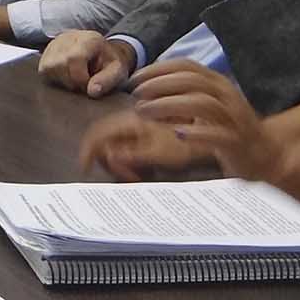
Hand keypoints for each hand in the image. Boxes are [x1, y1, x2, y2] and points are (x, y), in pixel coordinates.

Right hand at [39, 31, 135, 97]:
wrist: (102, 54)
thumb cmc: (109, 64)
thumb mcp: (117, 71)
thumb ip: (107, 80)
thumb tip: (91, 91)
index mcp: (88, 39)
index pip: (74, 59)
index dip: (80, 79)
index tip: (90, 86)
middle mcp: (68, 37)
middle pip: (59, 65)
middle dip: (71, 82)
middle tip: (83, 84)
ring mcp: (54, 44)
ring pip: (48, 68)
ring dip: (62, 81)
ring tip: (76, 79)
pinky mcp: (45, 53)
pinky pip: (43, 71)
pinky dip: (55, 78)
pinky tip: (67, 77)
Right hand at [78, 111, 204, 181]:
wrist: (214, 134)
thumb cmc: (192, 145)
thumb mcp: (163, 153)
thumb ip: (132, 155)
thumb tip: (110, 156)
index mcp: (134, 122)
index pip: (99, 133)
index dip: (88, 150)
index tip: (84, 168)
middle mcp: (134, 121)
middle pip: (106, 141)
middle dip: (110, 162)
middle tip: (129, 177)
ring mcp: (141, 127)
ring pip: (117, 145)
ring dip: (122, 163)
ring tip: (140, 175)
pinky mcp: (148, 134)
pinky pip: (129, 147)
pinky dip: (131, 160)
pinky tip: (147, 169)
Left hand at [125, 62, 285, 180]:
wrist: (265, 152)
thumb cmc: (228, 126)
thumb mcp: (206, 105)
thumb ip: (183, 93)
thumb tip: (148, 87)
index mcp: (217, 83)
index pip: (186, 65)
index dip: (157, 69)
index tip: (134, 79)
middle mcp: (226, 95)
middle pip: (191, 80)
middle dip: (159, 84)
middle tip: (135, 95)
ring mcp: (233, 117)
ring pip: (201, 103)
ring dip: (169, 104)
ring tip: (145, 111)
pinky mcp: (236, 141)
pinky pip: (216, 134)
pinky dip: (195, 132)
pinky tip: (177, 133)